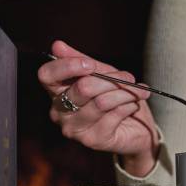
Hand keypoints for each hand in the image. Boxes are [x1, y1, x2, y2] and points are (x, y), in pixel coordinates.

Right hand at [38, 40, 158, 176]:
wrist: (136, 129)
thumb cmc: (115, 99)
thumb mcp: (101, 74)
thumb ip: (81, 60)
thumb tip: (57, 45)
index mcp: (57, 93)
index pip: (47, 76)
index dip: (68, 66)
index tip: (90, 64)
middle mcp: (60, 113)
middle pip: (82, 88)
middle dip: (111, 80)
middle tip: (129, 78)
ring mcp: (75, 129)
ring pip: (102, 102)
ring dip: (125, 93)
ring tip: (137, 92)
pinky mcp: (93, 140)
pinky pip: (114, 115)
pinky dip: (129, 106)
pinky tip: (133, 106)